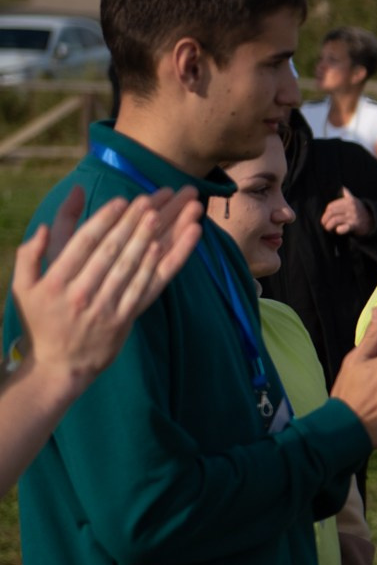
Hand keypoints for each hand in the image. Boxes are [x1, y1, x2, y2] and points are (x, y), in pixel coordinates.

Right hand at [11, 185, 203, 384]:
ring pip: (132, 266)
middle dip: (134, 221)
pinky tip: (164, 246)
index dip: (105, 219)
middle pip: (113, 249)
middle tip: (154, 198)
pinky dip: (155, 266)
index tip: (123, 200)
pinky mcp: (124, 319)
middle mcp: (82, 292)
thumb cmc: (41, 321)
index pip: (84, 243)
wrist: (59, 366)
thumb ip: (30, 254)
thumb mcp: (23, 288)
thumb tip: (42, 225)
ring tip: (165, 214)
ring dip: (151, 237)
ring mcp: (105, 307)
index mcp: (56, 281)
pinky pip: (143, 288)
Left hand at [320, 187, 373, 235]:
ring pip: (334, 220)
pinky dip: (338, 230)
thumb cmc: (359, 211)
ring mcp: (353, 217)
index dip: (326, 212)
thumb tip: (341, 186)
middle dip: (325, 219)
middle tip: (324, 224)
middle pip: (331, 212)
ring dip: (328, 226)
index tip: (326, 217)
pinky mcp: (354, 226)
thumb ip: (347, 194)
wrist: (372, 221)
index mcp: (349, 201)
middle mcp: (351, 208)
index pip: (331, 206)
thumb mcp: (354, 200)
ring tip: (328, 228)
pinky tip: (337, 230)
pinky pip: (342, 228)